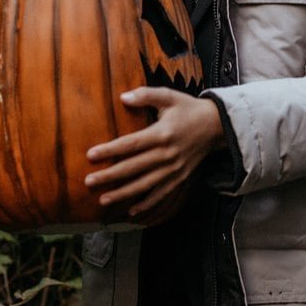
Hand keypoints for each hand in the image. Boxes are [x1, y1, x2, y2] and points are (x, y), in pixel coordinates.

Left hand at [84, 88, 223, 219]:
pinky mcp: (180, 178)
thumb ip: (146, 95)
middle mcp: (167, 154)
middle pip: (133, 167)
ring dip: (123, 193)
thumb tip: (123, 97)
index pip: (131, 144)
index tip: (90, 155)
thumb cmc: (189, 109)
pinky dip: (147, 203)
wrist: (217, 126)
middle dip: (110, 176)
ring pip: (144, 184)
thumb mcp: (169, 96)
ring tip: (103, 200)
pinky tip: (131, 211)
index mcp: (161, 133)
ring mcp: (174, 169)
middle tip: (88, 182)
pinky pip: (161, 193)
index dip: (110, 150)